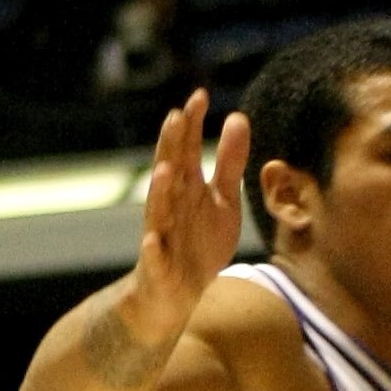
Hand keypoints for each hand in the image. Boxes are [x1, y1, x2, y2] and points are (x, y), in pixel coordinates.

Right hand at [128, 90, 251, 342]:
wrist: (176, 295)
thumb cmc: (198, 243)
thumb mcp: (221, 200)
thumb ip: (229, 163)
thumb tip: (238, 118)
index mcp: (186, 189)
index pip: (186, 150)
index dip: (192, 125)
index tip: (200, 96)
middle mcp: (170, 207)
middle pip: (170, 172)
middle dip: (172, 146)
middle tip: (176, 116)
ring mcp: (161, 236)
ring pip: (158, 212)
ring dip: (160, 191)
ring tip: (165, 169)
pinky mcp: (158, 268)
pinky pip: (154, 259)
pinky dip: (153, 250)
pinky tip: (151, 241)